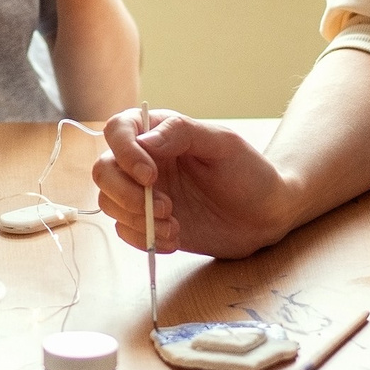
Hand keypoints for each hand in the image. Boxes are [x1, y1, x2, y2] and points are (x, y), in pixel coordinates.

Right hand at [93, 108, 293, 259]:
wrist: (266, 214)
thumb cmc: (249, 172)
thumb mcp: (223, 144)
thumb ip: (182, 134)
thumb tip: (144, 141)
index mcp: (159, 134)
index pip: (119, 130)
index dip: (125, 152)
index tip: (150, 176)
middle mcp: (144, 161)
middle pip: (104, 171)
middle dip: (126, 194)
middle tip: (166, 208)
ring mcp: (144, 194)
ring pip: (109, 203)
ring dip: (138, 220)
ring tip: (175, 227)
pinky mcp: (148, 223)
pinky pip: (125, 231)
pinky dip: (144, 238)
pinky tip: (174, 239)